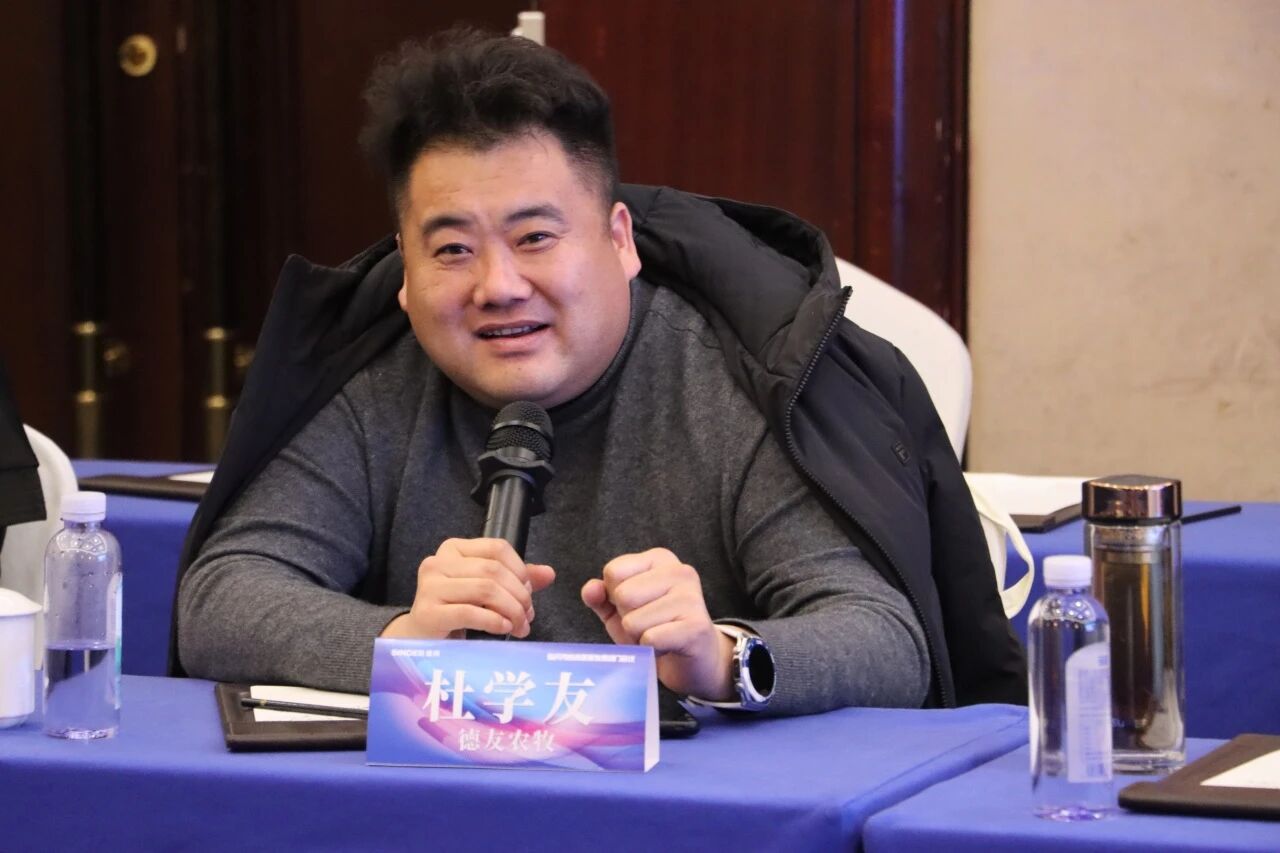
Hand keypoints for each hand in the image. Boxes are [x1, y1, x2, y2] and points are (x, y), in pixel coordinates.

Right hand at [381, 538, 554, 639]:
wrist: (419, 638)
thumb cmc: (455, 610)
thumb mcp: (486, 590)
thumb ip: (516, 579)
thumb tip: (549, 573)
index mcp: (454, 549)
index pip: (497, 548)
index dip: (520, 570)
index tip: (529, 592)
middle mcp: (438, 562)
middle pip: (493, 570)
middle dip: (519, 596)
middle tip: (528, 616)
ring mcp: (430, 586)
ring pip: (485, 590)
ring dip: (510, 611)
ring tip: (519, 627)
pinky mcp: (427, 612)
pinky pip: (469, 612)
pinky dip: (493, 621)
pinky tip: (503, 629)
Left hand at [581, 547, 734, 700]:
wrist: (696, 660)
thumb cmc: (655, 628)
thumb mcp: (620, 610)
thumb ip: (601, 597)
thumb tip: (590, 589)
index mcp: (660, 559)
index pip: (613, 572)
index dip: (615, 598)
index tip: (637, 607)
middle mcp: (679, 571)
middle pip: (622, 596)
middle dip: (627, 619)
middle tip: (649, 625)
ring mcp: (691, 597)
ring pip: (633, 621)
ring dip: (639, 638)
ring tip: (659, 636)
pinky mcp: (696, 626)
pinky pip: (650, 639)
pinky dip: (652, 650)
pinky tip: (668, 647)